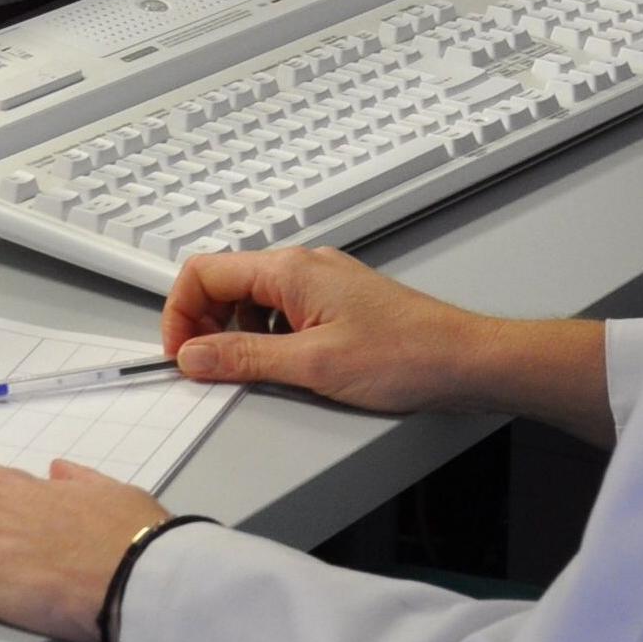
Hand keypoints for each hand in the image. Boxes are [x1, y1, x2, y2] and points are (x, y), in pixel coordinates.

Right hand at [161, 248, 614, 443]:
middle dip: (204, 325)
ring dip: (236, 335)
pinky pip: (281, 314)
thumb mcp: (311, 365)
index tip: (180, 354)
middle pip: (225, 284)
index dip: (181, 312)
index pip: (205, 271)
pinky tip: (282, 368)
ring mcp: (320, 285)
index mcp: (290, 270)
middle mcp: (302, 268)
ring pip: (252, 301)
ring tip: (248, 373)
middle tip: (205, 370)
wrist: (463, 360)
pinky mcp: (335, 305)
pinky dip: (267, 339)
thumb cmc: (405, 355)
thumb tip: (194, 355)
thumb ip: (244, 358)